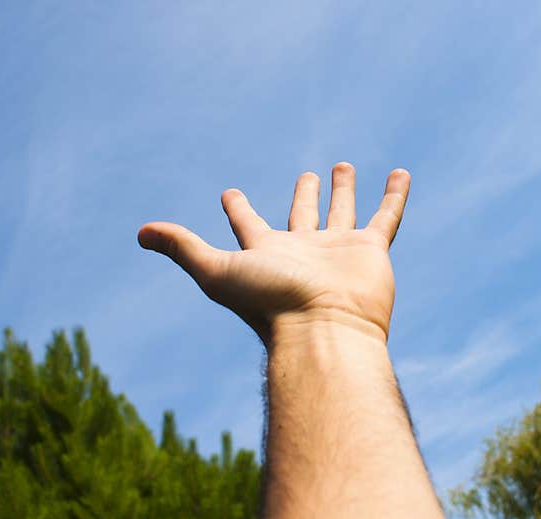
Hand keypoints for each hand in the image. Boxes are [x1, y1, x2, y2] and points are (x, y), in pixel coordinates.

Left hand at [137, 163, 410, 345]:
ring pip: (342, 213)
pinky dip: (393, 196)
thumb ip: (182, 248)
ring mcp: (338, 251)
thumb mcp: (217, 271)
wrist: (323, 331)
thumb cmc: (269, 304)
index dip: (238, 208)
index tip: (228, 192)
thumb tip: (140, 233)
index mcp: (267, 254)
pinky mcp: (372, 252)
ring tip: (342, 166)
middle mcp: (303, 252)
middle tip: (307, 176)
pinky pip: (385, 217)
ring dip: (342, 191)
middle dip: (303, 196)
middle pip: (302, 216)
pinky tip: (399, 173)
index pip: (249, 225)